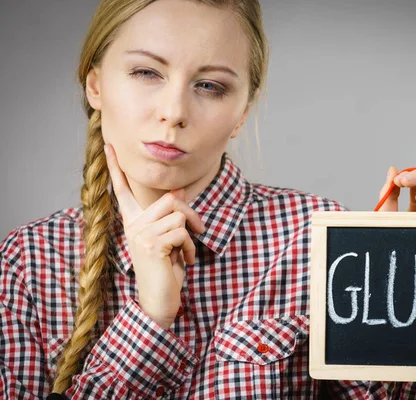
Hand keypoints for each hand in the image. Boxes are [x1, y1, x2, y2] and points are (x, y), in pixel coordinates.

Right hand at [104, 143, 205, 328]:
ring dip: (191, 234)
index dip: (116, 167)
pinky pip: (182, 231)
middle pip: (169, 199)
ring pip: (178, 214)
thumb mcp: (169, 239)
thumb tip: (178, 191)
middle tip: (199, 231)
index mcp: (133, 222)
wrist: (159, 300)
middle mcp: (133, 225)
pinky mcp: (152, 244)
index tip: (108, 145)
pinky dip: (190, 247)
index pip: (123, 190)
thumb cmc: (165, 270)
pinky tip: (184, 261)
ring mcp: (140, 234)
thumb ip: (170, 216)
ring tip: (185, 252)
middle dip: (191, 214)